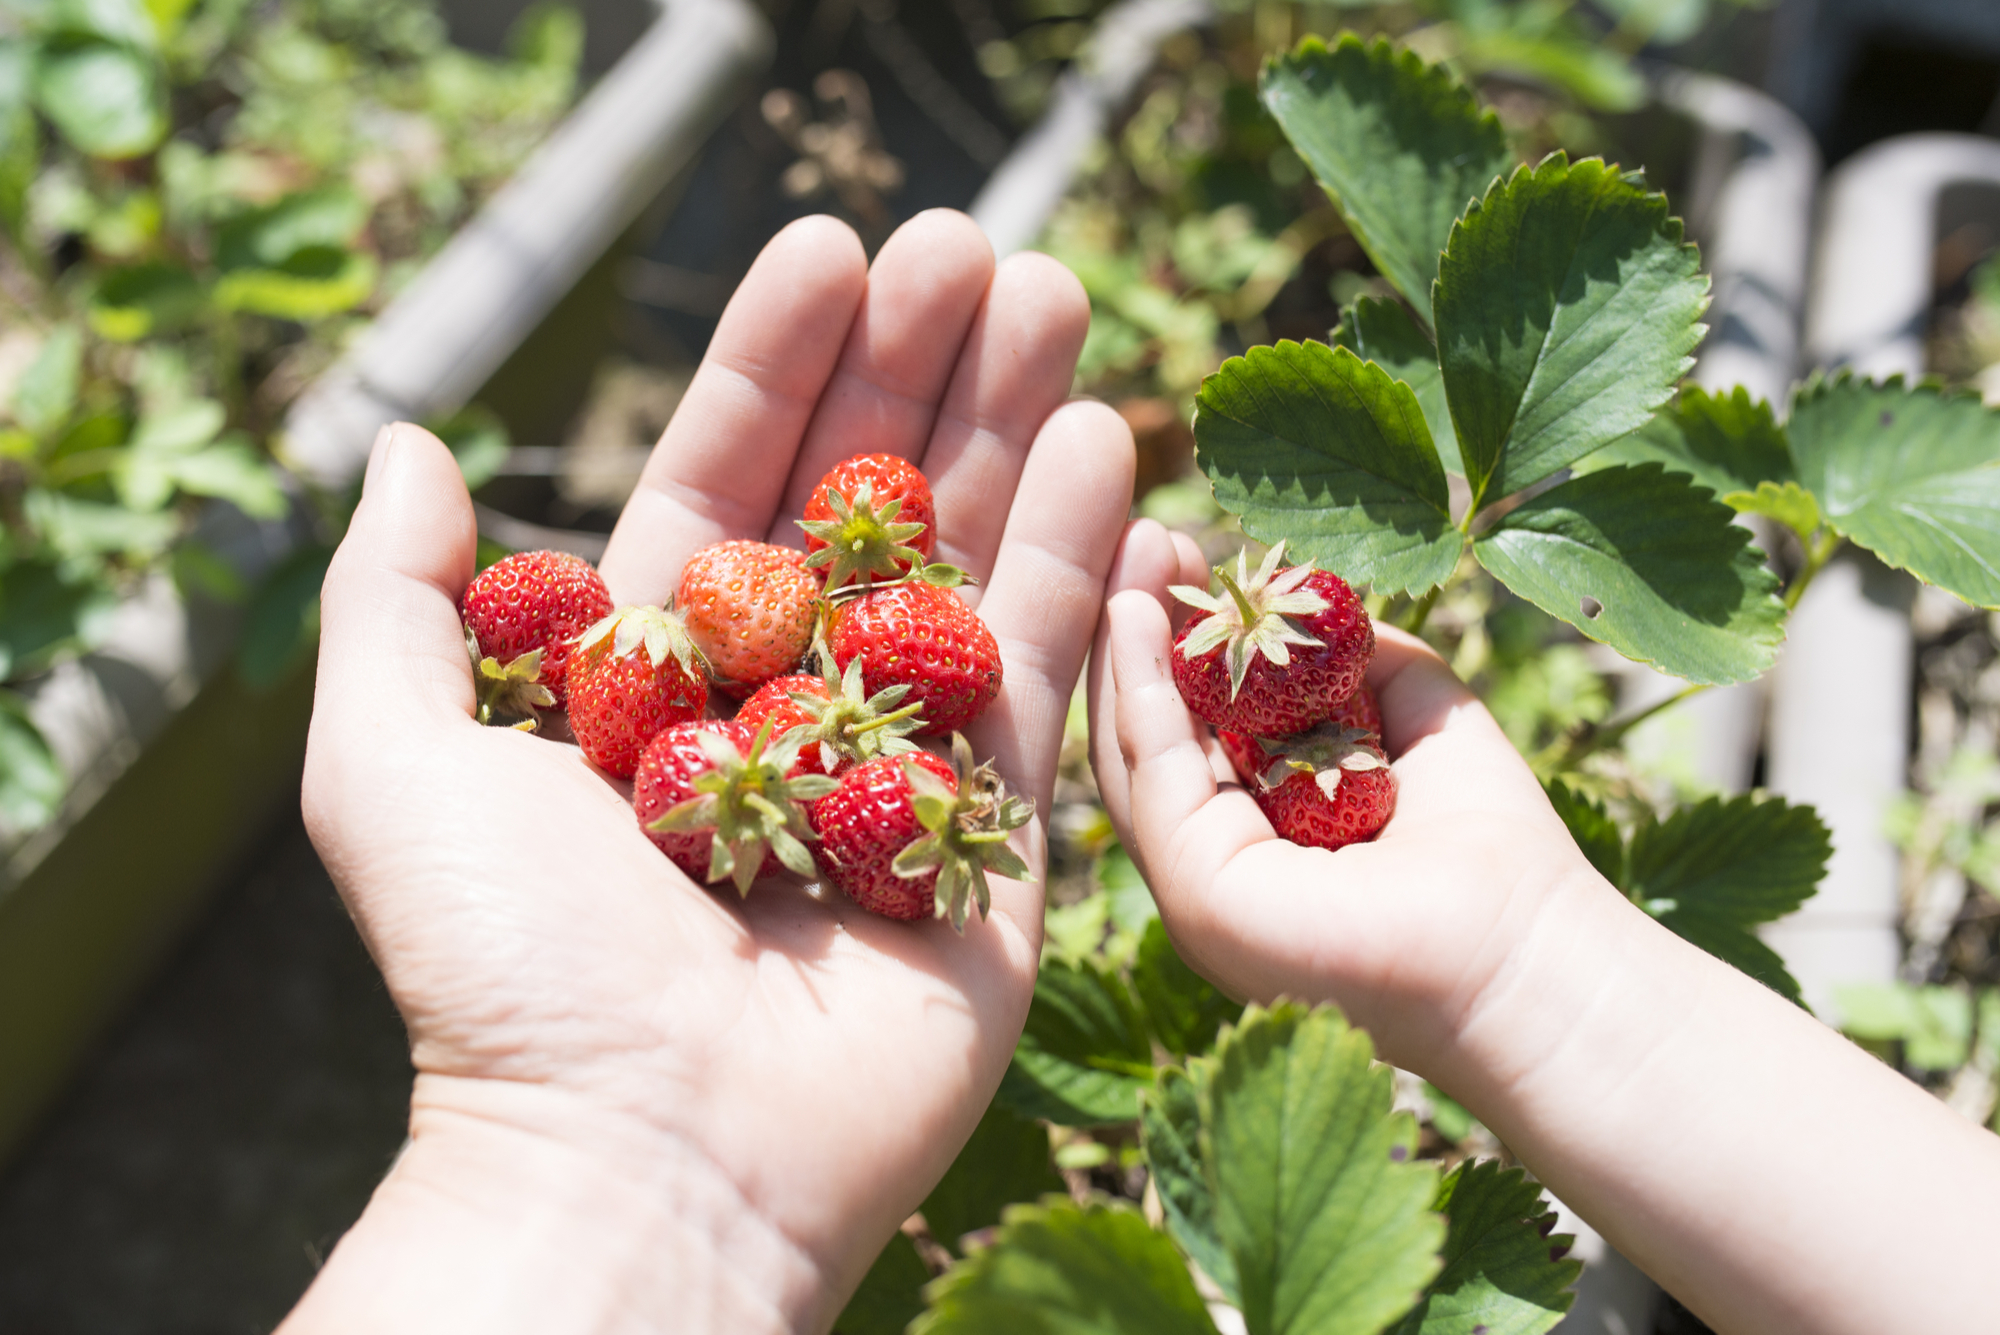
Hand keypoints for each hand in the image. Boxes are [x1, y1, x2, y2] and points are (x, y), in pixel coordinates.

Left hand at [292, 210, 1133, 1333]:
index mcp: (654, 682)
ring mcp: (900, 770)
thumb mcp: (390, 762)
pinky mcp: (998, 841)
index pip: (725, 482)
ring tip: (1056, 293)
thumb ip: (396, 598)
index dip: (775, 364)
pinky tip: (1105, 437)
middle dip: (918, 369)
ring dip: (1013, 427)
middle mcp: (784, 710)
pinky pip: (1045, 677)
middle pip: (864, 505)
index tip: (830, 244)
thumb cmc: (503, 973)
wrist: (646, 1161)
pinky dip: (1077, 557)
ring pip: (967, 567)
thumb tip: (406, 444)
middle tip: (977, 243)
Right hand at [1088, 520, 1999, 1334]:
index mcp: (1256, 830)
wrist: (1529, 950)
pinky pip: (1154, 780)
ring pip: (1131, 754)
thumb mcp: (1420, 714)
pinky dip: (1140, 693)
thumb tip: (1315, 601)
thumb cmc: (1491, 848)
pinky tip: (1137, 619)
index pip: (1190, 723)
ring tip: (1126, 554)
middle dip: (1134, 628)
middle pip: (1144, 732)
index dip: (1177, 634)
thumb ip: (1361, 660)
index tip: (1171, 550)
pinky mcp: (1199, 897)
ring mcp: (1196, 887)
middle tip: (1133, 535)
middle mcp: (1213, 862)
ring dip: (1122, 648)